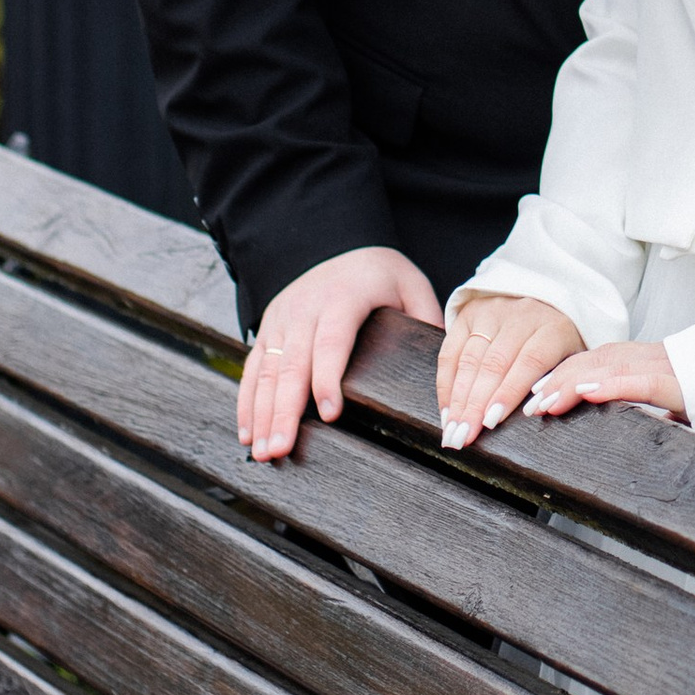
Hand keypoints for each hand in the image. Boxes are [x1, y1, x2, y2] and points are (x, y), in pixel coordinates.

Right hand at [238, 246, 443, 462]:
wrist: (336, 242)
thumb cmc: (379, 273)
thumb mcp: (410, 284)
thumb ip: (426, 318)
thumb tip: (446, 363)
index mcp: (343, 297)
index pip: (333, 340)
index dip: (328, 377)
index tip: (329, 413)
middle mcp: (305, 308)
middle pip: (292, 364)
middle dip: (285, 411)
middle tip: (281, 450)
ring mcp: (282, 319)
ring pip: (267, 371)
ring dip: (262, 414)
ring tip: (264, 453)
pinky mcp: (268, 329)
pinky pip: (253, 369)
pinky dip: (248, 403)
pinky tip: (249, 434)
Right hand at [433, 295, 583, 448]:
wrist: (546, 302)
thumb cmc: (559, 343)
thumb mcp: (573, 359)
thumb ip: (560, 383)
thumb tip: (539, 410)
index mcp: (553, 328)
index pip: (530, 361)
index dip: (509, 392)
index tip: (492, 421)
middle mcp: (521, 317)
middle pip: (494, 364)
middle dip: (476, 405)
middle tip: (464, 436)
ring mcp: (492, 313)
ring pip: (470, 360)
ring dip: (458, 399)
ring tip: (453, 430)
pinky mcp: (469, 314)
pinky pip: (451, 352)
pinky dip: (446, 384)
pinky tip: (447, 411)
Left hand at [505, 339, 685, 430]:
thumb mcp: (689, 412)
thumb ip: (660, 417)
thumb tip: (637, 432)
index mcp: (655, 364)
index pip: (599, 362)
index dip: (566, 374)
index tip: (538, 394)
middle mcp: (658, 359)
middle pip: (595, 360)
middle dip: (557, 381)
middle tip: (526, 406)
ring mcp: (671, 366)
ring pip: (610, 365)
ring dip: (572, 383)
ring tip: (544, 402)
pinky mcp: (686, 381)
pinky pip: (642, 379)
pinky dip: (611, 383)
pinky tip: (586, 393)